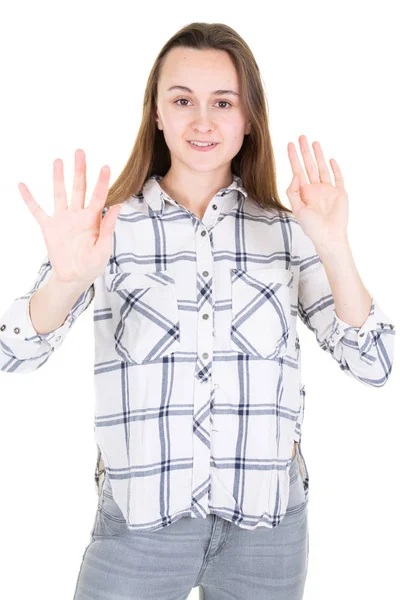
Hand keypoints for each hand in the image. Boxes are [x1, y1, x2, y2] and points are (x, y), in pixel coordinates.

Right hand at [18, 149, 120, 284]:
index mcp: (93, 219)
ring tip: (58, 160)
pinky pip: (37, 211)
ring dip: (58, 177)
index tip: (106, 166)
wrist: (75, 277)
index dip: (102, 181)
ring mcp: (62, 220)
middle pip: (79, 187)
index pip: (99, 196)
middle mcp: (78, 215)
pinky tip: (22, 185)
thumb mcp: (104, 248)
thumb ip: (109, 228)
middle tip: (80, 151)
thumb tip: (117, 207)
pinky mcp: (49, 227)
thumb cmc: (93, 264)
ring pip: (60, 193)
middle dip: (79, 170)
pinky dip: (29, 199)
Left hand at [285, 135, 348, 247]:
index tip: (290, 145)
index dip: (293, 158)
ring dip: (318, 155)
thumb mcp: (297, 208)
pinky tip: (329, 159)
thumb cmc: (311, 226)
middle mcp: (315, 189)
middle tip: (301, 137)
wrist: (328, 236)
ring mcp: (328, 190)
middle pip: (309, 166)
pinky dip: (335, 168)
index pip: (297, 170)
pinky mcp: (340, 193)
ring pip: (322, 168)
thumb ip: (293, 191)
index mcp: (304, 192)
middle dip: (305, 151)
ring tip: (314, 142)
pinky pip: (337, 178)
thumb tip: (295, 174)